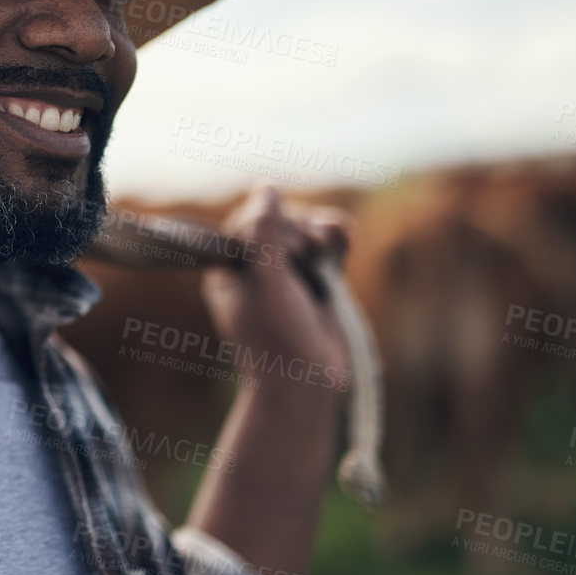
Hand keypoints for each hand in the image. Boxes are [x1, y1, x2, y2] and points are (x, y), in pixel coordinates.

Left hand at [199, 184, 352, 396]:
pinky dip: (336, 240)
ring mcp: (289, 278)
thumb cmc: (276, 338)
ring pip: (307, 234)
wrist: (305, 387)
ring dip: (321, 229)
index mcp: (229, 269)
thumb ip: (265, 234)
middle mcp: (257, 270)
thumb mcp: (266, 282)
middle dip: (300, 228)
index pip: (248, 222)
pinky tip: (345, 233)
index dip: (272, 222)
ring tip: (334, 235)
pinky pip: (327, 252)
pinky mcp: (318, 287)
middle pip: (281, 224)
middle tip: (309, 252)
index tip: (287, 245)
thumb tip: (267, 187)